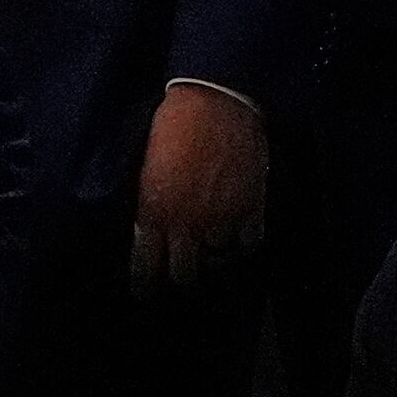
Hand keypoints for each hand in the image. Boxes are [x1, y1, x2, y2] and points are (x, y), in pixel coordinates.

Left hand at [130, 82, 267, 295]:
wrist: (214, 103)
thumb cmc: (171, 127)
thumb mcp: (145, 169)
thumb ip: (148, 204)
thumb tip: (145, 228)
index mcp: (154, 213)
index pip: (147, 266)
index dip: (146, 284)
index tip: (145, 293)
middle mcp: (187, 223)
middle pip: (184, 274)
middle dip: (180, 276)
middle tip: (179, 273)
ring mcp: (222, 218)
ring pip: (218, 261)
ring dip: (213, 258)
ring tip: (209, 252)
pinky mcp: (251, 207)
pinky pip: (249, 243)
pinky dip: (243, 243)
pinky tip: (236, 239)